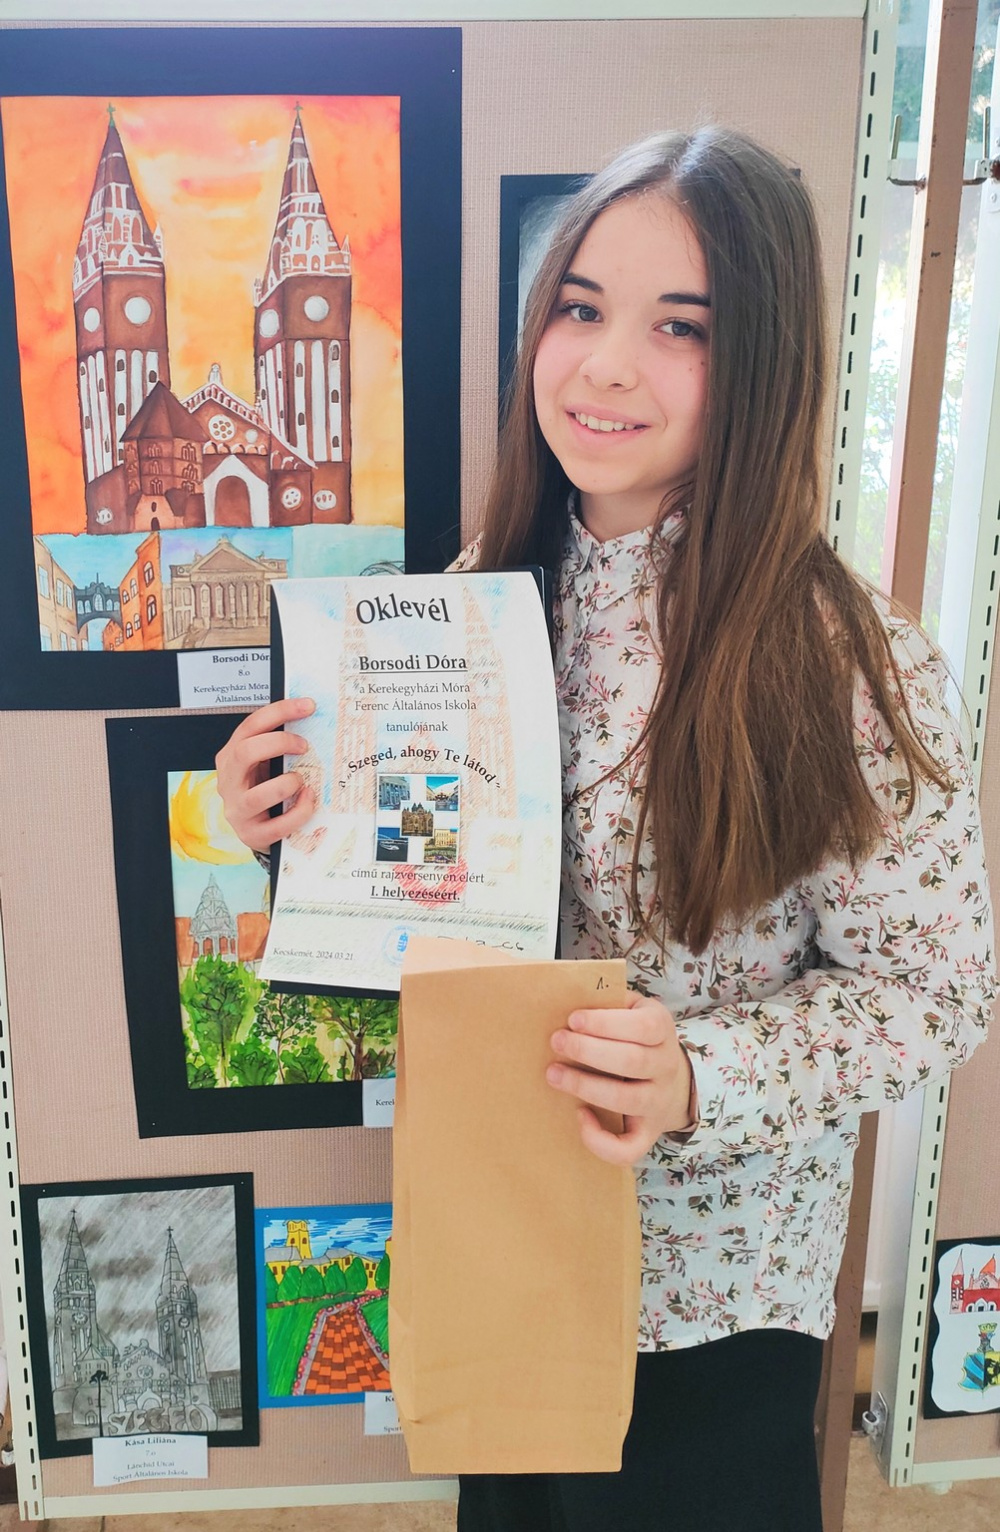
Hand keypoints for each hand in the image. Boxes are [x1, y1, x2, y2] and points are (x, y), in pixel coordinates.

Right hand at [215, 697, 315, 852]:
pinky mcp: (252, 834)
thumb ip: (276, 747)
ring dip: (287, 784)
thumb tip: (309, 719)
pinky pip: (278, 825)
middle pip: (245, 752)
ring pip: (258, 795)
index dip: (280, 712)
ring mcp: (238, 810)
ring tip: (301, 781)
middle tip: (304, 746)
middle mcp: (228, 782)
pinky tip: (308, 800)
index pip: (250, 726)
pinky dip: (298, 812)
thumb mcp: (263, 764)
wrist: (257, 830)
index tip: (307, 705)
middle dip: (280, 743)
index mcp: (230, 758)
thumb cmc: (263, 789)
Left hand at [547, 994, 695, 1164]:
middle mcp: (666, 1066)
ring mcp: (658, 1102)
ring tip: (553, 1074)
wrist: (673, 1081)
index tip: (573, 1019)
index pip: (643, 1026)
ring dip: (586, 1087)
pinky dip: (601, 1140)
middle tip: (556, 1041)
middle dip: (588, 1051)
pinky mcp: (648, 1133)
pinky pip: (629, 1148)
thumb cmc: (636, 1037)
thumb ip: (607, 1001)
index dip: (606, 1023)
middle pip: (632, 1061)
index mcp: (662, 1029)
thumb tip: (562, 992)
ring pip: (627, 1100)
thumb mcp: (631, 1010)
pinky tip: (579, 1117)